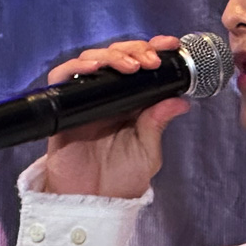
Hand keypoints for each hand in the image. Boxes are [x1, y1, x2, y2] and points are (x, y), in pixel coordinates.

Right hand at [43, 36, 189, 197]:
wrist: (93, 200)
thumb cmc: (122, 178)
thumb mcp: (148, 150)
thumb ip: (158, 124)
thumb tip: (181, 101)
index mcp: (134, 102)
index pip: (142, 66)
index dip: (153, 50)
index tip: (170, 45)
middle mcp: (110, 96)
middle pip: (117, 56)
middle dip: (134, 50)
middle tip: (149, 60)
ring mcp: (86, 99)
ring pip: (92, 61)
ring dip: (111, 55)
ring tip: (130, 65)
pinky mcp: (64, 107)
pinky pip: (64, 78)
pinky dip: (77, 67)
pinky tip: (94, 68)